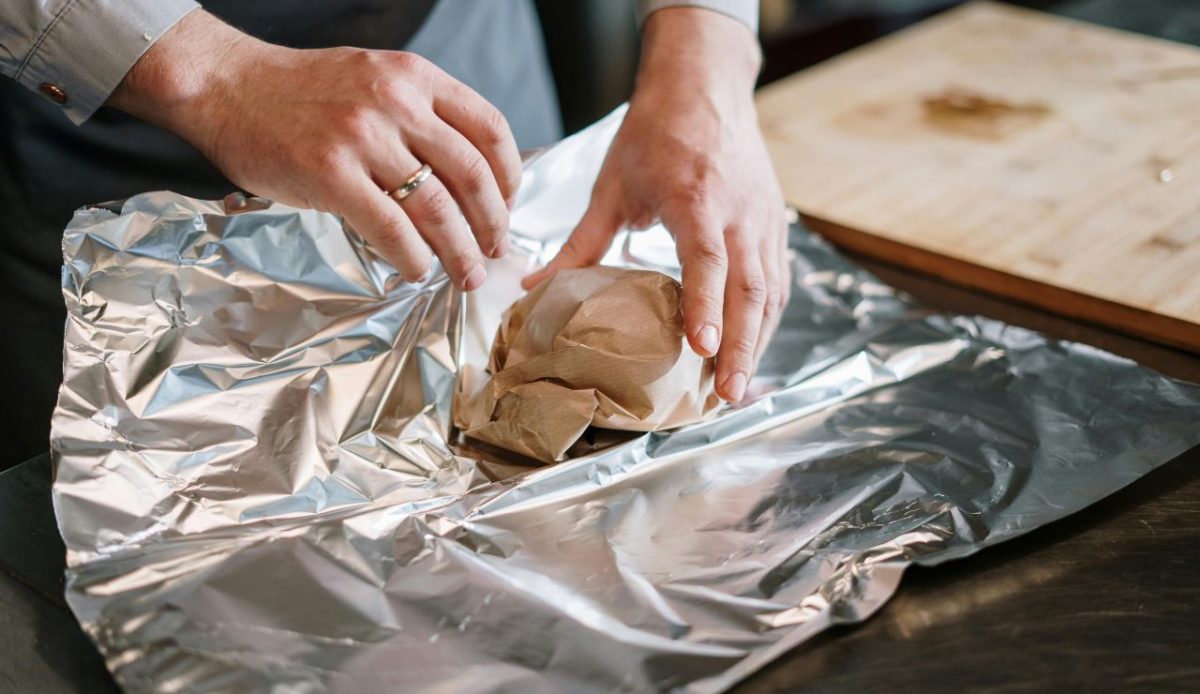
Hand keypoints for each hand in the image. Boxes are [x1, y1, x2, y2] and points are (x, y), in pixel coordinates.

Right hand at [110, 11, 521, 289]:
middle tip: (496, 250)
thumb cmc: (302, 91)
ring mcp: (362, 137)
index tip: (508, 206)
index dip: (510, 177)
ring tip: (467, 274)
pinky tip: (416, 270)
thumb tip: (466, 177)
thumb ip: (420, 115)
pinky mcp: (329, 174)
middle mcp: (396, 101)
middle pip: (471, 174)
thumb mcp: (375, 79)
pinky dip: (413, 258)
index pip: (490, 129)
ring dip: (460, 251)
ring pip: (436, 207)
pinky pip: (390, 228)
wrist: (227, 86)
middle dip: (493, 223)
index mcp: (415, 77)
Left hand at [522, 9, 788, 402]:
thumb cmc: (656, 132)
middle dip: (741, 345)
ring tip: (738, 388)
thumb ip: (580, 243)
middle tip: (726, 394)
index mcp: (696, 197)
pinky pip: (777, 280)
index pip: (708, 260)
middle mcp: (739, 212)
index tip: (700, 347)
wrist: (705, 85)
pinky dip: (767, 320)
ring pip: (770, 290)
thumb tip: (534, 288)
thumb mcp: (611, 184)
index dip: (705, 306)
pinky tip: (752, 350)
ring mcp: (763, 219)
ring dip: (757, 341)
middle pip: (750, 288)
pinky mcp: (773, 224)